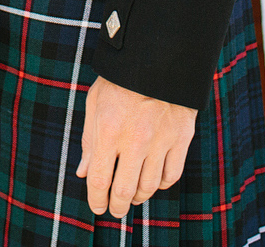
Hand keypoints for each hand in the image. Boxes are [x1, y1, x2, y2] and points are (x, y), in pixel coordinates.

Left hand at [76, 75, 196, 219]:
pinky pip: (171, 175)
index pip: (99, 180)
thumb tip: (83, 172)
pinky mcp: (182, 137)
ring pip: (149, 186)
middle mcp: (135, 139)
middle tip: (115, 209)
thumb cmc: (120, 78)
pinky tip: (153, 179)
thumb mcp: (95, 102)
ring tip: (132, 195)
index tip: (97, 206)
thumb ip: (88, 140)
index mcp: (108, 130)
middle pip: (124, 191)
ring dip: (138, 196)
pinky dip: (161, 184)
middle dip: (117, 206)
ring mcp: (161, 140)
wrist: (159, 55)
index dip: (96, 200)